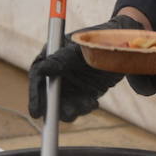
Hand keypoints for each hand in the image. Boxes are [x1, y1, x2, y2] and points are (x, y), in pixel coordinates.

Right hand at [28, 15, 144, 121]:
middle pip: (48, 96)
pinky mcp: (83, 93)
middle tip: (69, 114)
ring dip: (73, 110)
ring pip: (64, 105)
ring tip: (88, 104)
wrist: (120, 46)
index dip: (35, 96)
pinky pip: (79, 107)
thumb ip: (60, 59)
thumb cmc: (96, 41)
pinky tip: (94, 102)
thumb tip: (41, 69)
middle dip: (56, 109)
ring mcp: (70, 85)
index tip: (36, 112)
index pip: (38, 78)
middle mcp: (58, 74)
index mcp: (50, 58)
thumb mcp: (78, 49)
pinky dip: (85, 108)